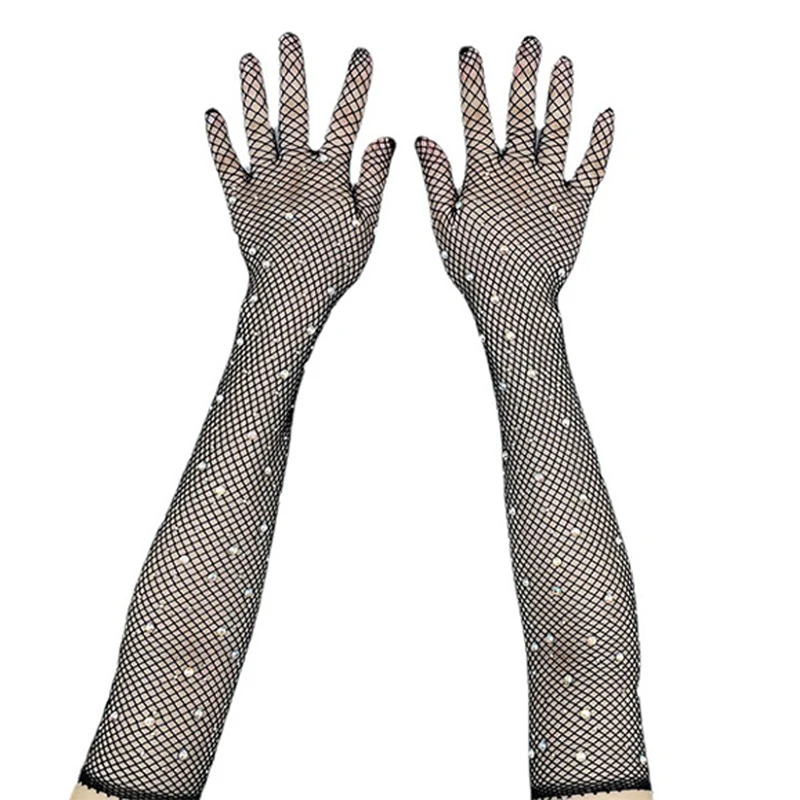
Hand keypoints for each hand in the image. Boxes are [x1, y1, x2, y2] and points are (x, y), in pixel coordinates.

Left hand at [205, 32, 394, 309]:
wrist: (291, 296)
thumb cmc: (333, 266)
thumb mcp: (367, 226)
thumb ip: (374, 179)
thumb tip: (386, 137)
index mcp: (330, 176)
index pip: (346, 120)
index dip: (354, 85)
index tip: (360, 54)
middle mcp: (294, 171)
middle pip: (293, 112)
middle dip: (292, 72)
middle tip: (288, 38)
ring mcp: (263, 184)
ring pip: (256, 129)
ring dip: (252, 93)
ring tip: (248, 60)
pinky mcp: (239, 201)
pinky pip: (225, 165)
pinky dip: (218, 140)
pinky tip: (212, 114)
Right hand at [415, 37, 613, 313]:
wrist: (514, 302)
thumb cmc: (474, 270)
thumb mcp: (443, 226)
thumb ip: (435, 180)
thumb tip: (423, 138)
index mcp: (483, 179)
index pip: (475, 119)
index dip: (473, 83)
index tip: (470, 52)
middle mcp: (519, 176)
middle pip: (522, 115)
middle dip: (524, 75)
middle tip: (530, 41)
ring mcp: (550, 189)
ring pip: (558, 132)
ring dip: (561, 95)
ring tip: (564, 63)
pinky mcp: (576, 207)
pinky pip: (593, 168)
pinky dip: (601, 141)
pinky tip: (606, 114)